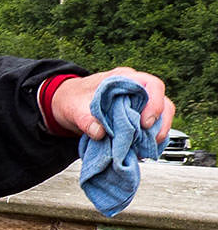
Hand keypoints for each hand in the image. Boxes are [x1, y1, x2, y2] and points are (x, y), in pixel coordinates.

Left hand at [48, 67, 174, 141]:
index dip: (154, 103)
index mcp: (123, 79)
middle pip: (163, 103)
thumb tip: (99, 132)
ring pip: (160, 117)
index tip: (145, 122)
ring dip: (156, 134)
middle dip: (160, 123)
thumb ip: (85, 119)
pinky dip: (148, 140)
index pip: (151, 85)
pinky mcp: (136, 119)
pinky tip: (140, 150)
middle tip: (150, 139)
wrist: (67, 104)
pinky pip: (151, 129)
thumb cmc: (73, 98)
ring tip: (145, 147)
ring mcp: (138, 105)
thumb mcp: (73, 107)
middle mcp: (135, 91)